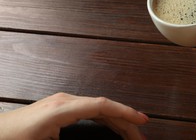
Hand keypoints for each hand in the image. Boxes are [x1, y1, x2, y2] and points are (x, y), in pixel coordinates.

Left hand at [0, 92, 147, 139]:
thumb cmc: (12, 139)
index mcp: (62, 108)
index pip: (102, 106)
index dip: (125, 112)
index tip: (142, 120)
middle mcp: (65, 100)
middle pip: (104, 107)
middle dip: (125, 121)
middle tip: (140, 137)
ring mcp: (63, 102)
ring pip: (99, 108)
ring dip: (117, 120)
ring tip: (132, 133)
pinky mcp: (61, 107)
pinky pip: (90, 110)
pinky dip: (105, 118)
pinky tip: (113, 125)